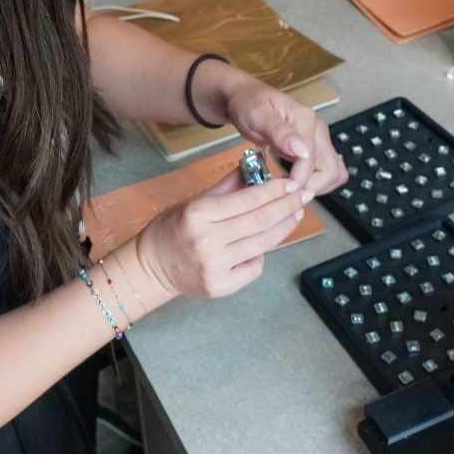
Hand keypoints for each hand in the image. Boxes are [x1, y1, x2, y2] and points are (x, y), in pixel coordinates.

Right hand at [135, 171, 312, 298]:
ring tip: (296, 214)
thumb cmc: (172, 229)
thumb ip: (228, 186)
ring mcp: (213, 267)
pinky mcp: (219, 287)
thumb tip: (256, 167)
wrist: (150, 266)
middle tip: (303, 196)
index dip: (274, 191)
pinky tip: (265, 242)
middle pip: (259, 222)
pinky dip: (263, 253)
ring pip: (262, 244)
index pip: (247, 201)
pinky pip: (254, 267)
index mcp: (198, 214)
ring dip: (284, 228)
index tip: (291, 183)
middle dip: (287, 207)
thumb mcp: (195, 201)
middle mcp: (206, 241)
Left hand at [224, 79, 346, 194]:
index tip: (281, 190)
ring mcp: (316, 139)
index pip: (312, 161)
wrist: (244, 97)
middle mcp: (317, 130)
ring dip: (316, 186)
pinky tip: (293, 183)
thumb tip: (301, 150)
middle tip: (286, 193)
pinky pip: (323, 171)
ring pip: (333, 173)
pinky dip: (314, 182)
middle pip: (332, 170)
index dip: (299, 180)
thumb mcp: (258, 114)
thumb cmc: (248, 103)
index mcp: (306, 120)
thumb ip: (279, 131)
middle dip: (312, 187)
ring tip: (289, 190)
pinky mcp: (312, 147)